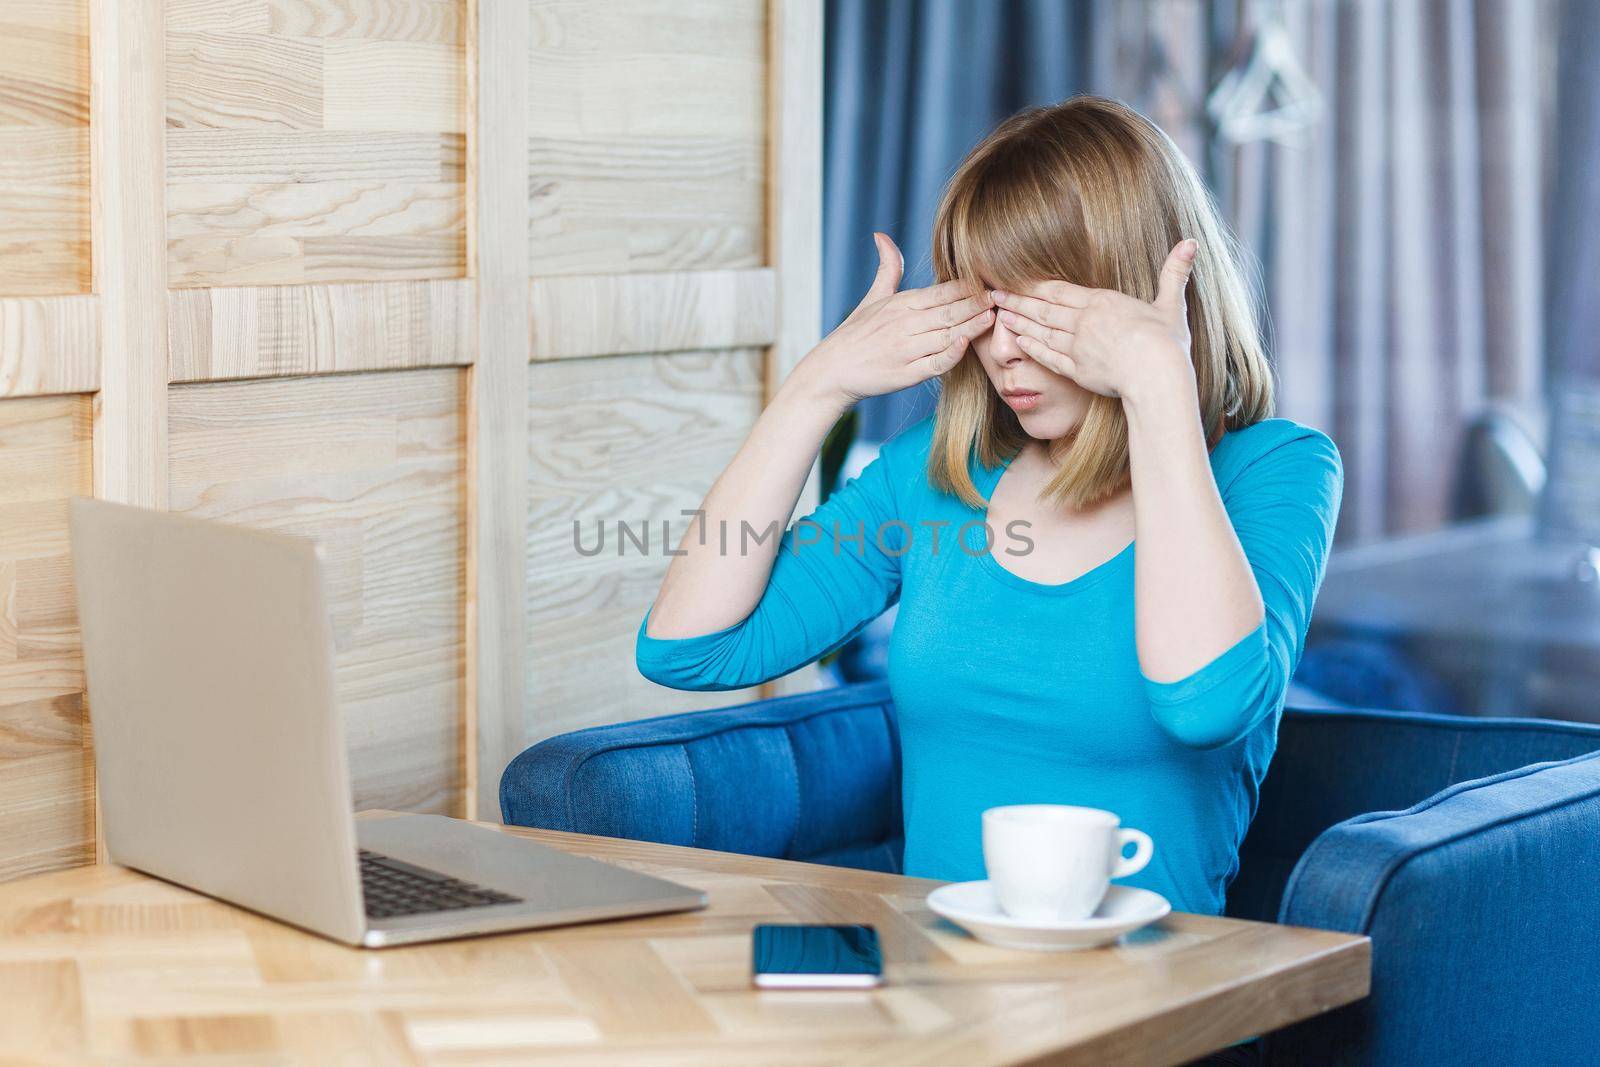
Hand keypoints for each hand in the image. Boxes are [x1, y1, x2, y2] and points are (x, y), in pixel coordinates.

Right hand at [788, 232, 994, 411]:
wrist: (831, 371)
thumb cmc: (855, 335)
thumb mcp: (871, 298)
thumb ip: (887, 268)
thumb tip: (882, 236)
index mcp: (902, 304)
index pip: (943, 291)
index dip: (970, 286)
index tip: (993, 280)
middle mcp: (905, 324)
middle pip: (949, 310)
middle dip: (977, 302)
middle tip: (1004, 295)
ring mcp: (906, 349)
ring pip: (946, 334)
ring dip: (971, 325)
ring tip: (994, 316)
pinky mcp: (905, 374)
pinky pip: (933, 363)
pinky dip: (949, 354)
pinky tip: (965, 344)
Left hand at [991, 238, 1197, 401]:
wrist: (1157, 374)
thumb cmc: (1167, 341)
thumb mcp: (1172, 304)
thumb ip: (1175, 274)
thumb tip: (1191, 242)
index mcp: (1102, 302)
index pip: (1059, 291)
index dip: (1034, 286)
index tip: (1016, 281)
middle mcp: (1084, 321)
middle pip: (1043, 308)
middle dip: (1016, 301)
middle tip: (993, 294)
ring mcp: (1077, 346)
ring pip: (1040, 331)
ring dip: (1018, 322)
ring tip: (997, 315)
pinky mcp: (1076, 370)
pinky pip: (1048, 357)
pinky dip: (1031, 348)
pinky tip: (1017, 342)